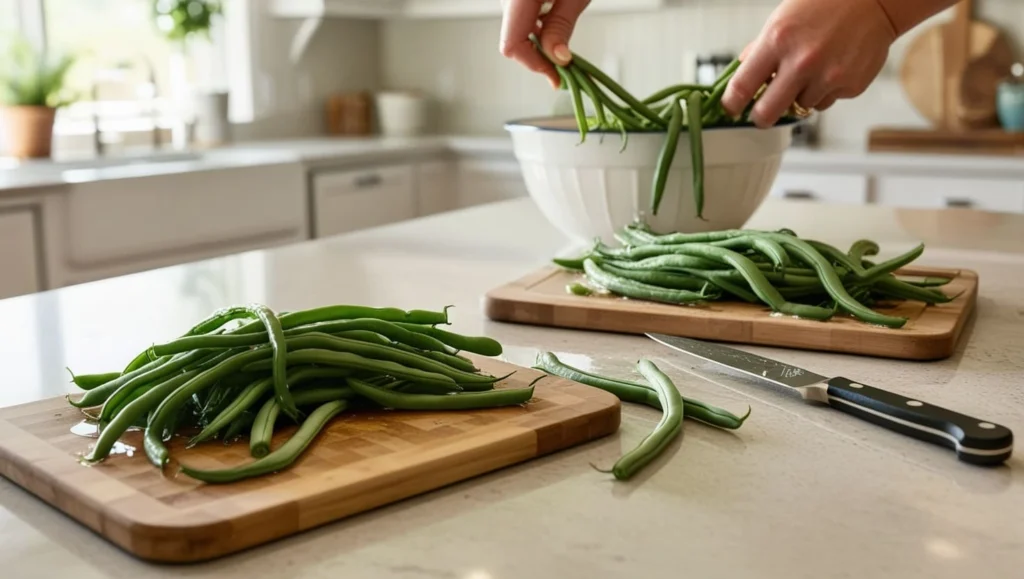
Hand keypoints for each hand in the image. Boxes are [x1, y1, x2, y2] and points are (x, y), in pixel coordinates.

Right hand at [499, 0, 590, 88]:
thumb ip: (561, 26)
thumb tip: (557, 58)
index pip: (512, 44)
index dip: (534, 65)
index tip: (557, 77)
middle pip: (514, 41)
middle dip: (540, 57)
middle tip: (565, 67)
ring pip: (517, 32)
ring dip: (540, 44)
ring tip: (563, 47)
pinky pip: (522, 20)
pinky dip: (538, 30)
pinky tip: (555, 27)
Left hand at [721, 0, 897, 127]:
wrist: (873, 1)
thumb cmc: (825, 5)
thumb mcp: (781, 19)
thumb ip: (759, 49)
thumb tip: (739, 74)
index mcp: (777, 41)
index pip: (742, 85)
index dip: (730, 104)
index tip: (729, 109)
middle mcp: (801, 62)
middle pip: (767, 113)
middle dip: (760, 117)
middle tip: (761, 113)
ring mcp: (827, 77)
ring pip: (800, 107)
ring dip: (800, 96)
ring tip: (812, 69)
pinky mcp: (849, 86)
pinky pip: (825, 102)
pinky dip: (824, 91)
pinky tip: (832, 67)